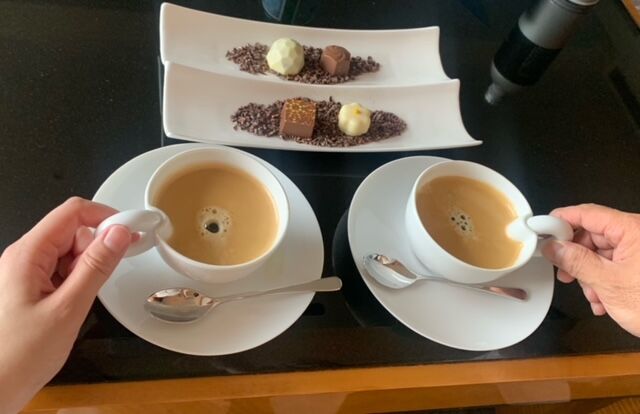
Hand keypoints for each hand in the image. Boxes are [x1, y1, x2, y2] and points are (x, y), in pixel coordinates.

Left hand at [0, 197, 131, 413]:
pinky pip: (60, 270)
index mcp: (27, 255)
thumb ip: (96, 267)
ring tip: (83, 297)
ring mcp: (24, 273)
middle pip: (71, 230)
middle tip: (110, 270)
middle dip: (97, 246)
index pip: (72, 213)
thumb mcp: (67, 309)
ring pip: (68, 251)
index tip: (132, 230)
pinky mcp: (28, 288)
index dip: (105, 217)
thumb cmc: (15, 358)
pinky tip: (76, 301)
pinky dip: (76, 280)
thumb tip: (118, 234)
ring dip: (86, 266)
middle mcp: (23, 258)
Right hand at [542, 203, 639, 336]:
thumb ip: (576, 261)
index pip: (588, 213)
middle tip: (564, 274)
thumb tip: (551, 246)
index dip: (561, 220)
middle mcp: (638, 234)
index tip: (541, 230)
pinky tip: (604, 300)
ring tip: (593, 296)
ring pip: (603, 253)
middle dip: (577, 257)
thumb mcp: (608, 283)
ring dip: (591, 275)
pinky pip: (616, 264)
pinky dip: (605, 280)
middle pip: (594, 234)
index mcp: (633, 229)